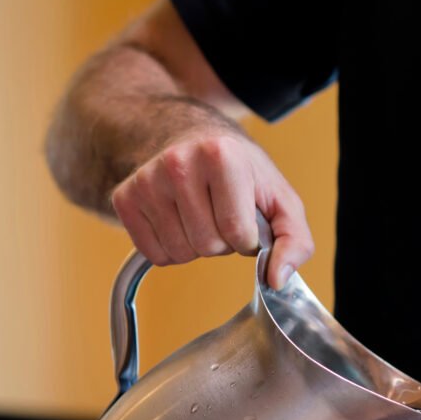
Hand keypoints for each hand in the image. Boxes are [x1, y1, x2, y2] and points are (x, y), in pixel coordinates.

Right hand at [110, 123, 313, 287]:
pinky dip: (171, 249)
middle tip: (221, 214)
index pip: (237, 233)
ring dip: (197, 246)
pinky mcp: (125, 198)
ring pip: (180, 253)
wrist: (191, 139)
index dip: (248, 239)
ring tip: (201, 215)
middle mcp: (178, 162)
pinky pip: (154, 254)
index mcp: (221, 155)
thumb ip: (295, 241)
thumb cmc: (241, 173)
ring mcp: (147, 179)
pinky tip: (178, 220)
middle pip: (208, 246)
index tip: (246, 218)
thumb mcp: (280, 199)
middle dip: (223, 242)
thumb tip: (276, 280)